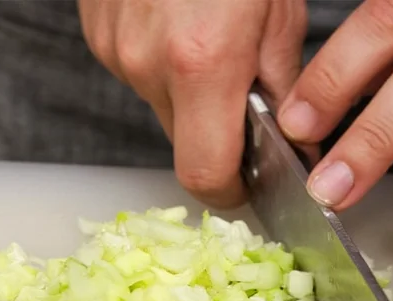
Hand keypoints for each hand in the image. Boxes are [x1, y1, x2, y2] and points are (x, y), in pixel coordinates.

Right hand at [79, 0, 307, 207]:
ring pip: (159, 105)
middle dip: (214, 132)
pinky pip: (138, 72)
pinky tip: (179, 25)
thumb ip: (282, 79)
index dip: (229, 191)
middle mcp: (148, 63)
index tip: (247, 185)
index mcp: (202, 63)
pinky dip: (163, 64)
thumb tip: (294, 132)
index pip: (205, 173)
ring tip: (209, 42)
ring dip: (188, 94)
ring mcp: (115, 48)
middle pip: (182, 142)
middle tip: (239, 95)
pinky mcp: (98, 34)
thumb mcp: (278, 7)